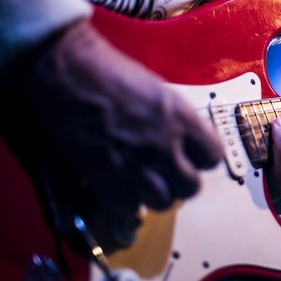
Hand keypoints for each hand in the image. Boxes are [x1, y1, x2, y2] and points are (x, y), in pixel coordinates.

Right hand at [1, 20, 223, 249]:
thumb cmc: (111, 72)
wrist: (68, 72)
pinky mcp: (106, 178)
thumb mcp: (159, 91)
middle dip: (181, 182)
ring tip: (145, 183)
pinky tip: (121, 186)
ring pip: (163, 202)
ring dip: (156, 195)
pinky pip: (129, 208)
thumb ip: (176, 121)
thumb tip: (182, 143)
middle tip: (168, 174)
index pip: (212, 156)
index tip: (191, 157)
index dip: (202, 159)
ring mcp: (136, 164)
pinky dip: (127, 202)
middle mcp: (164, 145)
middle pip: (191, 186)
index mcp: (181, 119)